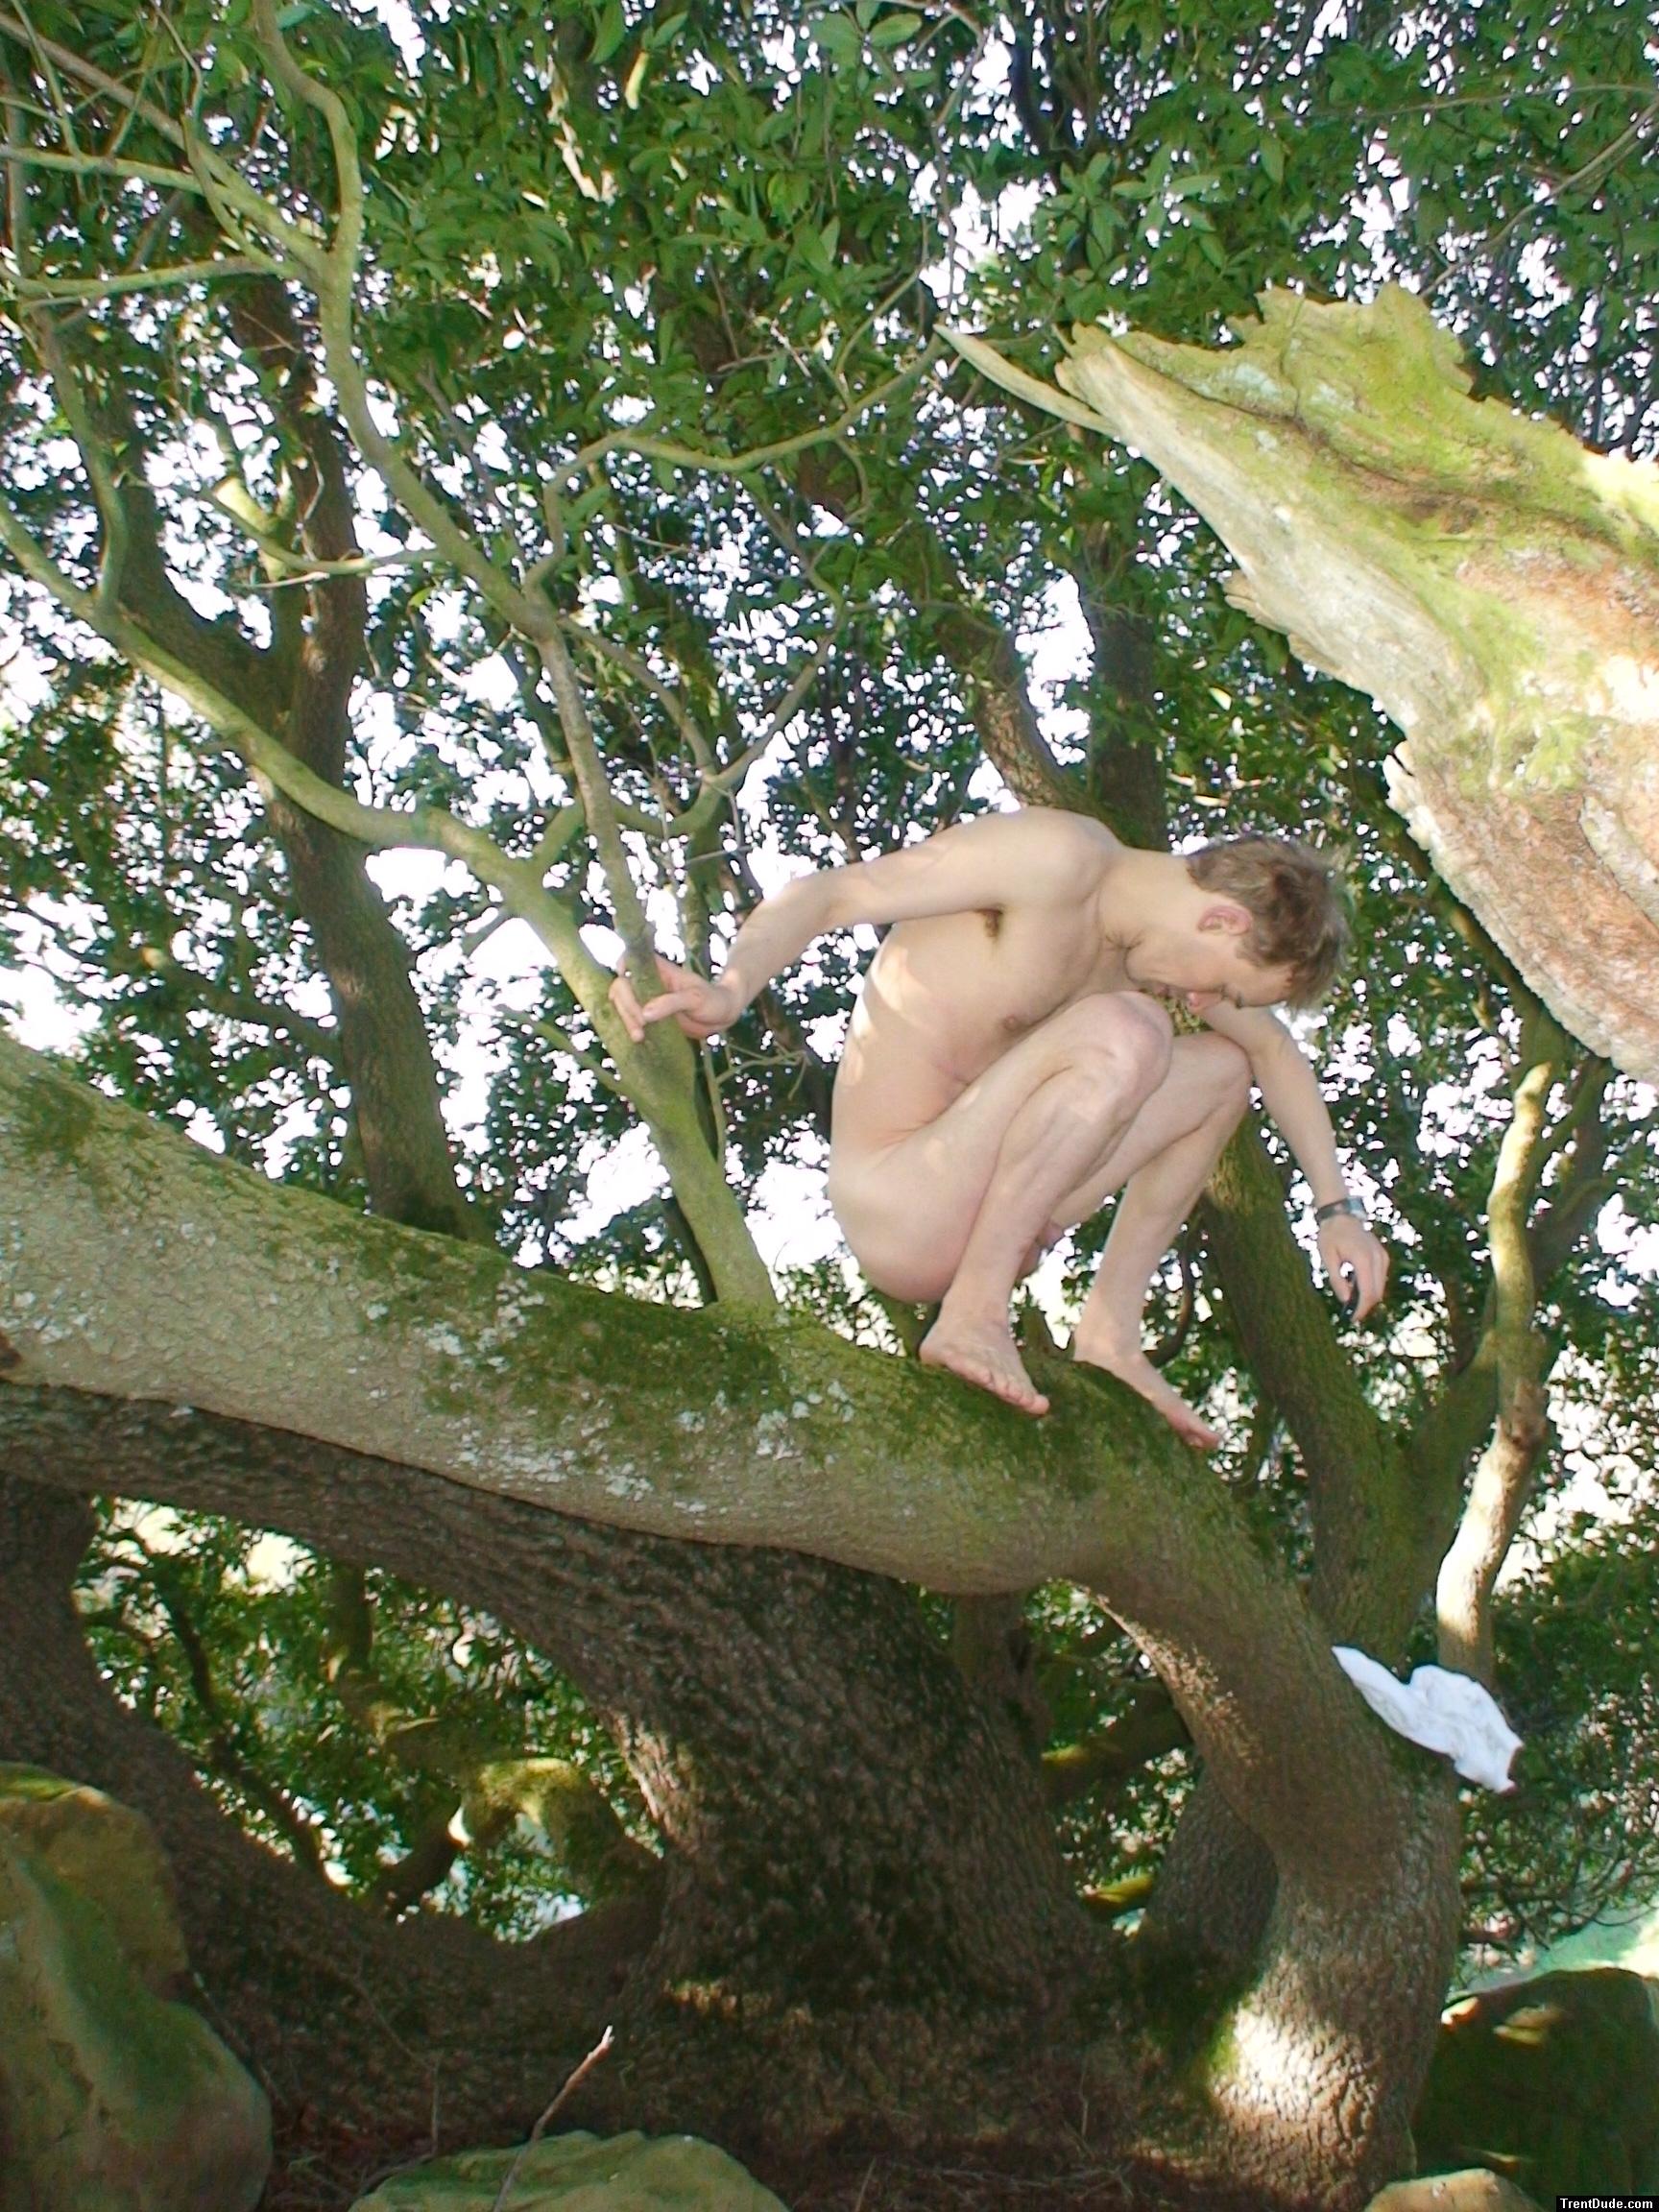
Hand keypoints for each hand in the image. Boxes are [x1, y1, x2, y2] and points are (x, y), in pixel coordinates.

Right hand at [608, 956, 741, 1044]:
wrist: (723, 1016)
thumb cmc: (713, 999)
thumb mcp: (696, 998)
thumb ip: (671, 1003)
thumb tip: (645, 1014)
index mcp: (659, 971)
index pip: (632, 960)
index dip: (623, 966)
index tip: (624, 978)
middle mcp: (649, 984)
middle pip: (622, 987)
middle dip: (626, 1006)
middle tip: (639, 1027)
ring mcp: (647, 1001)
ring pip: (624, 1006)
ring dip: (626, 1020)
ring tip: (638, 1037)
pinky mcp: (650, 1019)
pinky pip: (632, 1020)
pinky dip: (629, 1029)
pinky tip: (637, 1040)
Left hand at [1317, 1213, 1388, 1321]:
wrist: (1340, 1214)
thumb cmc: (1330, 1235)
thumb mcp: (1328, 1258)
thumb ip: (1337, 1280)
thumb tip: (1345, 1300)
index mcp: (1363, 1259)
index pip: (1368, 1292)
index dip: (1361, 1308)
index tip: (1352, 1318)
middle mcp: (1377, 1258)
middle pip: (1377, 1292)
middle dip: (1365, 1305)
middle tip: (1350, 1314)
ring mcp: (1382, 1256)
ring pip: (1381, 1286)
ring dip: (1368, 1296)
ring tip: (1351, 1302)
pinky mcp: (1382, 1256)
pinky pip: (1380, 1277)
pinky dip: (1371, 1286)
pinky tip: (1356, 1288)